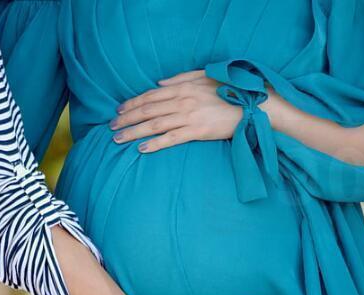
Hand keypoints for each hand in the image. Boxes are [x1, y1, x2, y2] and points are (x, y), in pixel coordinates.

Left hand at [110, 70, 242, 152]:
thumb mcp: (204, 77)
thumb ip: (180, 78)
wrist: (252, 105)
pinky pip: (171, 138)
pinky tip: (141, 149)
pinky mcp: (197, 131)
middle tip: (111, 127)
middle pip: (147, 110)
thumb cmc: (229, 90)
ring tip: (118, 139)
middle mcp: (182, 101)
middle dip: (126, 118)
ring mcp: (189, 116)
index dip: (132, 103)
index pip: (150, 95)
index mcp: (183, 87)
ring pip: (154, 125)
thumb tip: (158, 83)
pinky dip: (155, 144)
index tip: (119, 110)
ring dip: (133, 132)